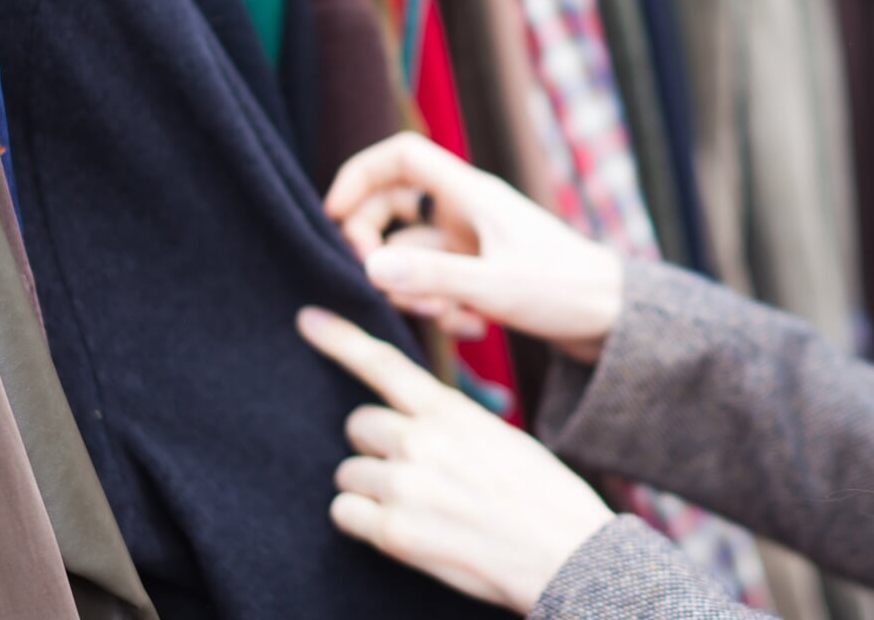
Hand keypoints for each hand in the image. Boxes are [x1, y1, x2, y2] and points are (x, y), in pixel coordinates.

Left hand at [298, 307, 615, 613]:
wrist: (566, 552)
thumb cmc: (543, 497)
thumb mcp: (501, 438)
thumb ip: (452, 425)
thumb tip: (414, 426)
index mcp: (452, 412)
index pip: (385, 365)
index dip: (342, 340)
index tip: (308, 320)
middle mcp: (421, 441)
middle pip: (359, 425)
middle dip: (376, 446)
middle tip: (411, 470)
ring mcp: (404, 486)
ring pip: (348, 473)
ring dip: (371, 488)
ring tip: (416, 506)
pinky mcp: (393, 531)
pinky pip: (344, 513)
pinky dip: (363, 522)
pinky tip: (401, 529)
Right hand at [325, 132, 623, 363]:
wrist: (616, 321)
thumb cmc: (567, 292)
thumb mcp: (495, 288)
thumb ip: (433, 276)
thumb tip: (369, 265)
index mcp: (472, 194)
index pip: (401, 156)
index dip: (359, 175)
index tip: (331, 216)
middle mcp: (469, 211)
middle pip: (392, 206)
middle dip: (375, 247)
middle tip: (376, 284)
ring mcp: (474, 243)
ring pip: (413, 253)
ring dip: (414, 288)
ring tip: (449, 316)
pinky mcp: (482, 273)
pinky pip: (439, 281)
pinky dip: (443, 305)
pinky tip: (472, 328)